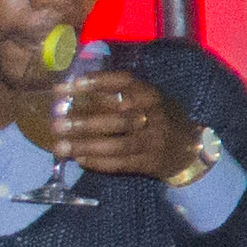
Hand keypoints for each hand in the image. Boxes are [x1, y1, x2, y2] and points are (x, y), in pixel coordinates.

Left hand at [47, 70, 202, 182]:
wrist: (189, 147)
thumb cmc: (158, 118)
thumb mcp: (146, 101)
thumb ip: (116, 96)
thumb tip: (73, 91)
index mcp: (151, 95)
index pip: (125, 83)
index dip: (98, 82)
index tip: (70, 85)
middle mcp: (154, 116)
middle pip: (117, 119)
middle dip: (84, 122)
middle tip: (56, 124)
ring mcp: (153, 141)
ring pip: (117, 145)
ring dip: (86, 146)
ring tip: (60, 147)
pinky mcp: (149, 162)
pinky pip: (121, 164)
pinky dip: (98, 162)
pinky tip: (80, 159)